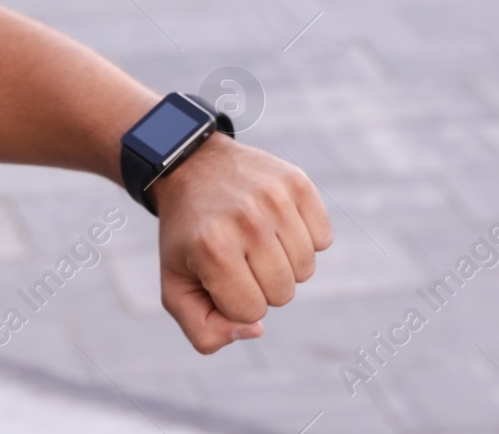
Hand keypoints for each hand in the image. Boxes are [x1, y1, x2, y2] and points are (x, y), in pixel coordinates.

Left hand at [150, 135, 331, 353]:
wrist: (192, 167)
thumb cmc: (186, 235)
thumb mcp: (175, 287)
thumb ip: (204, 331)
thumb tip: (256, 329)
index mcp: (213, 250)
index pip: (252, 312)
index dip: (234, 300)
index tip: (217, 273)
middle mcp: (248, 222)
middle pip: (284, 293)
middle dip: (260, 284)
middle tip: (238, 254)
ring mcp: (275, 199)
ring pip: (306, 269)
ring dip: (284, 262)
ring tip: (256, 238)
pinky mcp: (298, 183)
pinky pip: (323, 239)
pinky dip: (304, 238)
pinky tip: (276, 222)